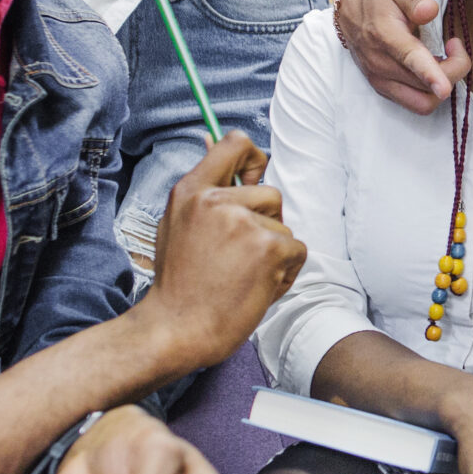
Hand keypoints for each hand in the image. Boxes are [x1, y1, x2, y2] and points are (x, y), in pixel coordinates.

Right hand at [141, 132, 304, 377]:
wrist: (175, 329)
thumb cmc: (178, 285)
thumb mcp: (176, 225)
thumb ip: (203, 195)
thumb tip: (222, 155)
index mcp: (191, 191)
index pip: (234, 144)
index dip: (254, 159)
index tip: (253, 179)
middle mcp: (216, 200)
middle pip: (270, 193)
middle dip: (266, 224)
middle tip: (239, 256)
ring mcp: (243, 222)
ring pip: (283, 226)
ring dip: (273, 253)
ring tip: (242, 276)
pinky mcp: (269, 247)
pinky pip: (297, 250)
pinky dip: (285, 272)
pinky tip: (257, 288)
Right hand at [341, 0, 470, 113]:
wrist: (351, 6)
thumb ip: (415, 0)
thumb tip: (430, 10)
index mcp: (384, 35)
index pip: (409, 58)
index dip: (429, 74)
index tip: (444, 87)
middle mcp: (379, 63)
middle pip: (425, 86)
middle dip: (453, 71)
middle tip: (456, 46)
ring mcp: (379, 79)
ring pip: (422, 102)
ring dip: (442, 86)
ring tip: (445, 60)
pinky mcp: (382, 88)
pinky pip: (415, 103)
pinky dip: (431, 92)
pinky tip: (434, 69)